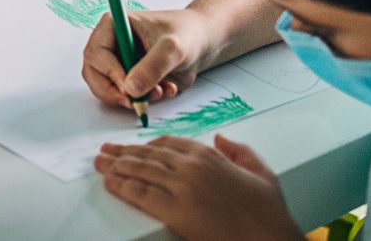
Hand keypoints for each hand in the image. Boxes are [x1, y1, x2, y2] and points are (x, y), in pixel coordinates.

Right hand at [82, 7, 220, 107]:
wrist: (202, 44)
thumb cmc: (187, 35)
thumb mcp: (173, 48)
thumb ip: (153, 66)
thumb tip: (130, 89)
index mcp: (113, 25)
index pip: (96, 52)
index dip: (110, 72)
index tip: (129, 87)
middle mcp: (110, 44)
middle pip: (93, 73)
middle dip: (114, 92)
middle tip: (136, 102)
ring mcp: (118, 62)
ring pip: (106, 88)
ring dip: (131, 98)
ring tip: (159, 93)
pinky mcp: (129, 79)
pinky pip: (125, 96)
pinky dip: (143, 101)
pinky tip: (166, 90)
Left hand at [95, 135, 298, 240]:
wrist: (270, 238)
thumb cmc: (268, 213)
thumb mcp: (261, 172)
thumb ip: (239, 151)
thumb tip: (220, 138)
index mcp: (210, 155)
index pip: (169, 143)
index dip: (147, 145)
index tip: (134, 147)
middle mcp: (192, 166)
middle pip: (148, 154)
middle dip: (123, 152)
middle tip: (105, 152)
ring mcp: (183, 187)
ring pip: (141, 170)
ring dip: (116, 166)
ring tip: (100, 164)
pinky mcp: (176, 210)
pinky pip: (142, 194)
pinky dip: (123, 186)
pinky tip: (110, 183)